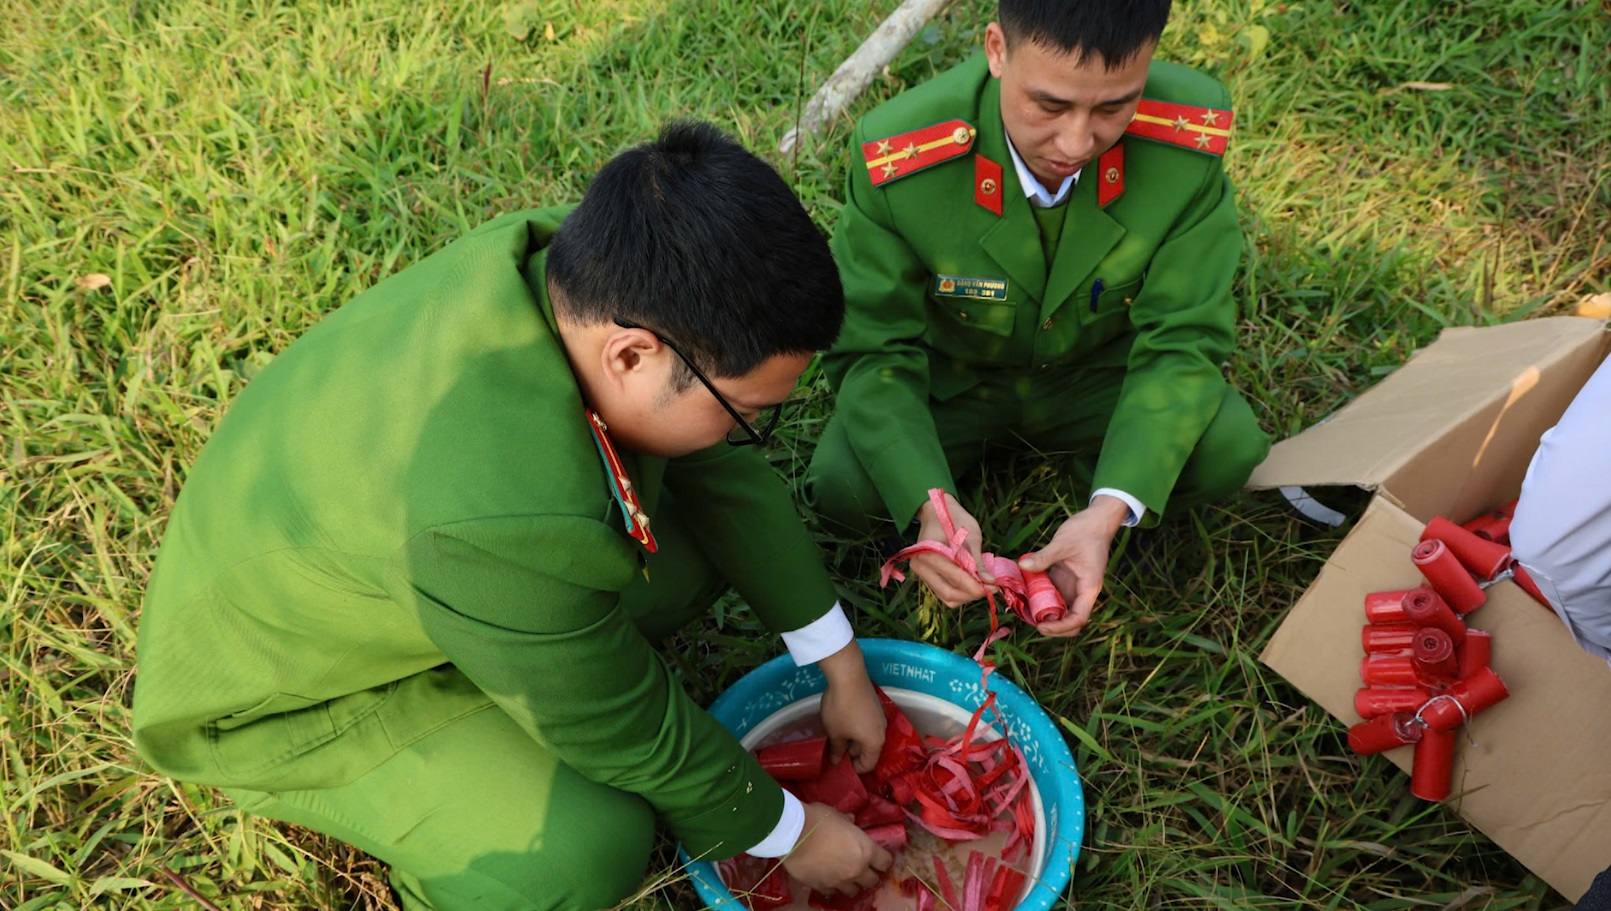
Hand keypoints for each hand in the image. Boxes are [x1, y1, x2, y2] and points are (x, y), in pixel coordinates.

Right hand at [783, 803, 892, 894]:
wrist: (793, 834)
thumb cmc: (819, 819)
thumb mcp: (837, 814)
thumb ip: (847, 821)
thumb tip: (851, 820)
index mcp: (865, 850)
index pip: (885, 862)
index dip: (883, 860)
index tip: (880, 858)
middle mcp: (856, 869)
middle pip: (872, 881)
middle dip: (870, 875)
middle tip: (863, 868)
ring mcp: (839, 881)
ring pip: (853, 891)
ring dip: (852, 884)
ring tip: (845, 876)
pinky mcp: (822, 887)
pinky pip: (832, 892)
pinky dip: (832, 887)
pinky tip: (828, 879)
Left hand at [817, 641, 885, 772]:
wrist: (848, 675)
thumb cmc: (841, 709)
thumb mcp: (835, 732)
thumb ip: (837, 750)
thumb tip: (837, 761)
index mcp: (875, 743)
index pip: (868, 765)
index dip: (854, 770)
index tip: (840, 767)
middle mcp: (882, 731)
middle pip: (870, 751)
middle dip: (854, 754)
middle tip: (836, 753)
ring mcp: (880, 717)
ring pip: (868, 736)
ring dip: (855, 740)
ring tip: (838, 738)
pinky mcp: (875, 705)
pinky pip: (868, 725)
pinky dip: (858, 729)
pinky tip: (844, 723)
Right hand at [911, 492, 994, 606]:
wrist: (936, 511)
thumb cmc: (954, 518)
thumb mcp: (970, 536)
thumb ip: (977, 562)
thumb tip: (990, 582)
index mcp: (928, 552)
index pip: (954, 576)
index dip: (975, 585)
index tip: (994, 586)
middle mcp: (920, 567)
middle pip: (949, 593)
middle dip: (972, 594)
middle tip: (991, 589)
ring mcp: (921, 574)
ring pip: (947, 597)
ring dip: (967, 596)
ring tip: (983, 585)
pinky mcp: (927, 578)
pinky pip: (944, 593)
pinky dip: (960, 593)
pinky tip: (972, 584)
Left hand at [1017, 496, 1129, 636]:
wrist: (1096, 519)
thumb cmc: (1086, 530)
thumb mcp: (1063, 542)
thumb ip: (1044, 557)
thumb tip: (1022, 566)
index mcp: (1088, 587)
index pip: (1079, 617)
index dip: (1061, 627)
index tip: (1041, 627)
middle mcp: (1082, 591)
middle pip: (1070, 620)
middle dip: (1052, 625)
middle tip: (1029, 621)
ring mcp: (1073, 586)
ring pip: (1060, 609)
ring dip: (1044, 613)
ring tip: (1023, 610)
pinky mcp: (1065, 578)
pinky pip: (1052, 594)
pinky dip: (1040, 597)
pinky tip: (1024, 593)